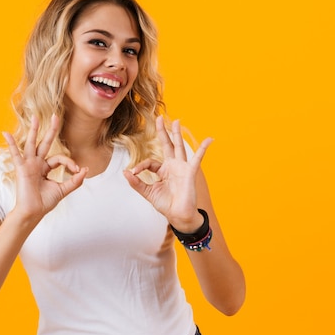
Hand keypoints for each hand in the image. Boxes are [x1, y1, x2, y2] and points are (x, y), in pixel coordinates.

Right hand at [3, 115, 87, 221]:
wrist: (33, 212)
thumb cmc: (44, 202)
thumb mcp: (63, 190)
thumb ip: (75, 180)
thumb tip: (85, 169)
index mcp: (46, 167)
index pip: (59, 158)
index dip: (70, 162)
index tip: (77, 171)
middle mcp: (37, 163)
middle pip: (45, 143)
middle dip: (51, 130)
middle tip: (55, 116)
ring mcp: (29, 164)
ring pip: (32, 144)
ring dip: (34, 130)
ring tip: (35, 117)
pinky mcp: (21, 168)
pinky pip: (15, 154)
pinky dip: (11, 144)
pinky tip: (6, 134)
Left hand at [123, 116, 212, 231]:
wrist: (178, 216)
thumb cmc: (166, 204)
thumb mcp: (148, 192)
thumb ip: (137, 183)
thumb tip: (125, 172)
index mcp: (162, 171)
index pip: (150, 162)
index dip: (140, 165)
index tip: (133, 173)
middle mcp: (172, 166)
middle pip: (167, 145)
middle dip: (163, 132)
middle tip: (159, 118)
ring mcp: (182, 168)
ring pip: (179, 147)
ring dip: (177, 134)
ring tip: (176, 120)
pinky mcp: (190, 172)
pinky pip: (197, 158)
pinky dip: (203, 148)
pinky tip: (209, 139)